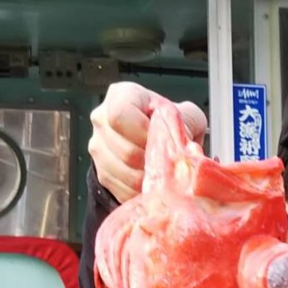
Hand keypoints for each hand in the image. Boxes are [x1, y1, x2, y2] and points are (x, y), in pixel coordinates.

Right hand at [88, 83, 207, 201]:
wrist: (154, 140)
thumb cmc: (168, 122)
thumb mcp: (186, 114)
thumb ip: (189, 122)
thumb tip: (186, 147)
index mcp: (121, 96)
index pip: (120, 114)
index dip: (143, 132)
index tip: (159, 139)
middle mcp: (102, 119)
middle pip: (125, 150)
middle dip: (152, 161)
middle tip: (168, 161)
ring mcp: (98, 147)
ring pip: (124, 173)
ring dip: (149, 179)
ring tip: (163, 172)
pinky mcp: (101, 173)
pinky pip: (121, 189)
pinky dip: (141, 191)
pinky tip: (152, 182)